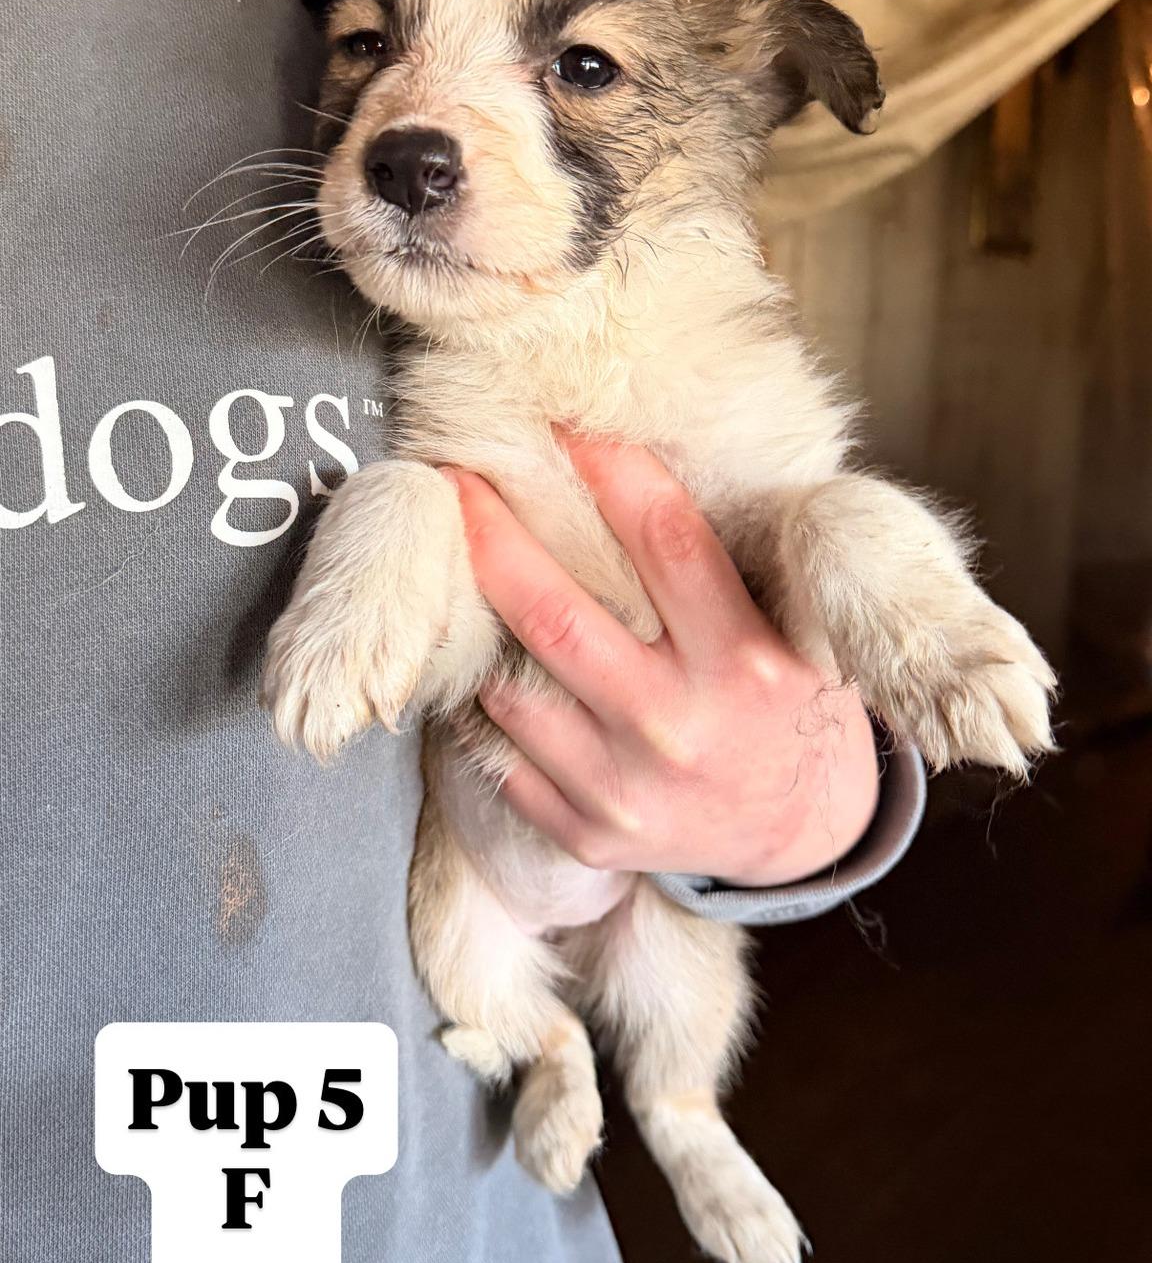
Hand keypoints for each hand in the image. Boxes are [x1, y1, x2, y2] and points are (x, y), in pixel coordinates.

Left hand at [443, 438, 879, 885]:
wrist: (802, 834)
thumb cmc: (785, 704)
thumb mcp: (790, 630)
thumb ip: (720, 566)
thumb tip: (627, 463)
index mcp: (743, 658)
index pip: (665, 543)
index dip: (609, 473)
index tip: (564, 428)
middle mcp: (679, 723)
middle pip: (556, 615)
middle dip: (493, 538)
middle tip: (455, 479)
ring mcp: (626, 786)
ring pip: (510, 688)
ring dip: (474, 622)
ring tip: (449, 567)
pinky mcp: (588, 832)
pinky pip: (501, 757)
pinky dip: (478, 703)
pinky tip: (471, 658)